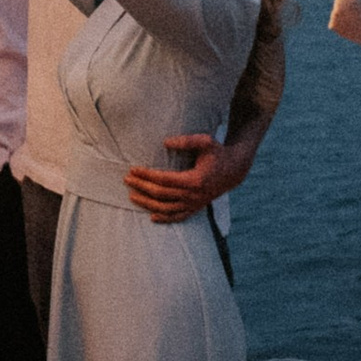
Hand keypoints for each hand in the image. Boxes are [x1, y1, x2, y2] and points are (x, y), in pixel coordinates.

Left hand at [124, 129, 254, 223]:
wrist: (234, 170)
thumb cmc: (217, 153)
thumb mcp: (205, 142)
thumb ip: (186, 141)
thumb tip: (165, 142)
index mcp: (194, 180)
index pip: (164, 179)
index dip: (147, 175)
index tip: (133, 169)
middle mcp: (193, 195)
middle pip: (161, 194)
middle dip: (142, 187)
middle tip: (126, 180)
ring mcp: (194, 204)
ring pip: (166, 209)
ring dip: (148, 204)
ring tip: (132, 196)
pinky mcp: (196, 208)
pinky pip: (178, 217)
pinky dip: (165, 219)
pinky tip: (152, 217)